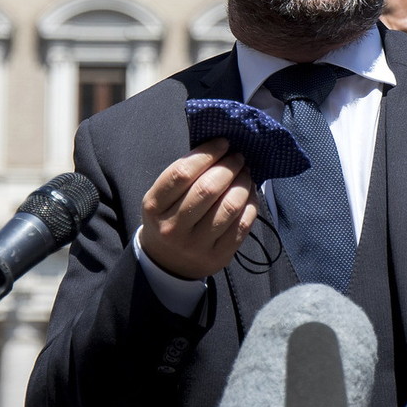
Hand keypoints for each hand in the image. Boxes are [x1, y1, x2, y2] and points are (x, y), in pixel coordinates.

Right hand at [138, 138, 258, 278]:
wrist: (167, 263)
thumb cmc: (168, 218)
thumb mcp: (162, 197)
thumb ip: (184, 175)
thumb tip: (220, 148)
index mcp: (155, 206)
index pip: (182, 173)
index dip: (207, 154)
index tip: (223, 143)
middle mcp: (173, 227)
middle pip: (208, 189)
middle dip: (229, 167)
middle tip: (238, 157)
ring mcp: (196, 245)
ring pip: (229, 206)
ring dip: (243, 184)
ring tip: (246, 174)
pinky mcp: (218, 256)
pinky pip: (242, 225)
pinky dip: (251, 204)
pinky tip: (250, 194)